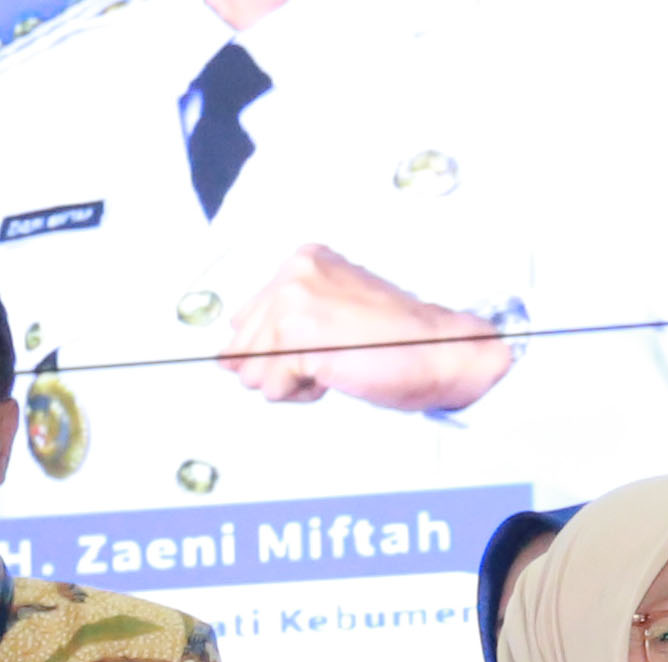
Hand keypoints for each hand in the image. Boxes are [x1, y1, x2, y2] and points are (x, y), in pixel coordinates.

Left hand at [218, 246, 514, 412]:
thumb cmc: (397, 341)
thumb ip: (280, 326)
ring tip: (333, 366)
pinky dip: (302, 394)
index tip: (312, 352)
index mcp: (303, 261)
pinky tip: (334, 377)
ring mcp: (295, 301)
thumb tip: (227, 358)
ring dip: (291, 382)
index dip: (272, 351)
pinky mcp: (300, 336)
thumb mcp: (332, 316)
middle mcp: (294, 273)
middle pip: (244, 346)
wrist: (440, 352)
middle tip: (328, 359)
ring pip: (254, 369)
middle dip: (279, 367)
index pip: (246, 318)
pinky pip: (274, 387)